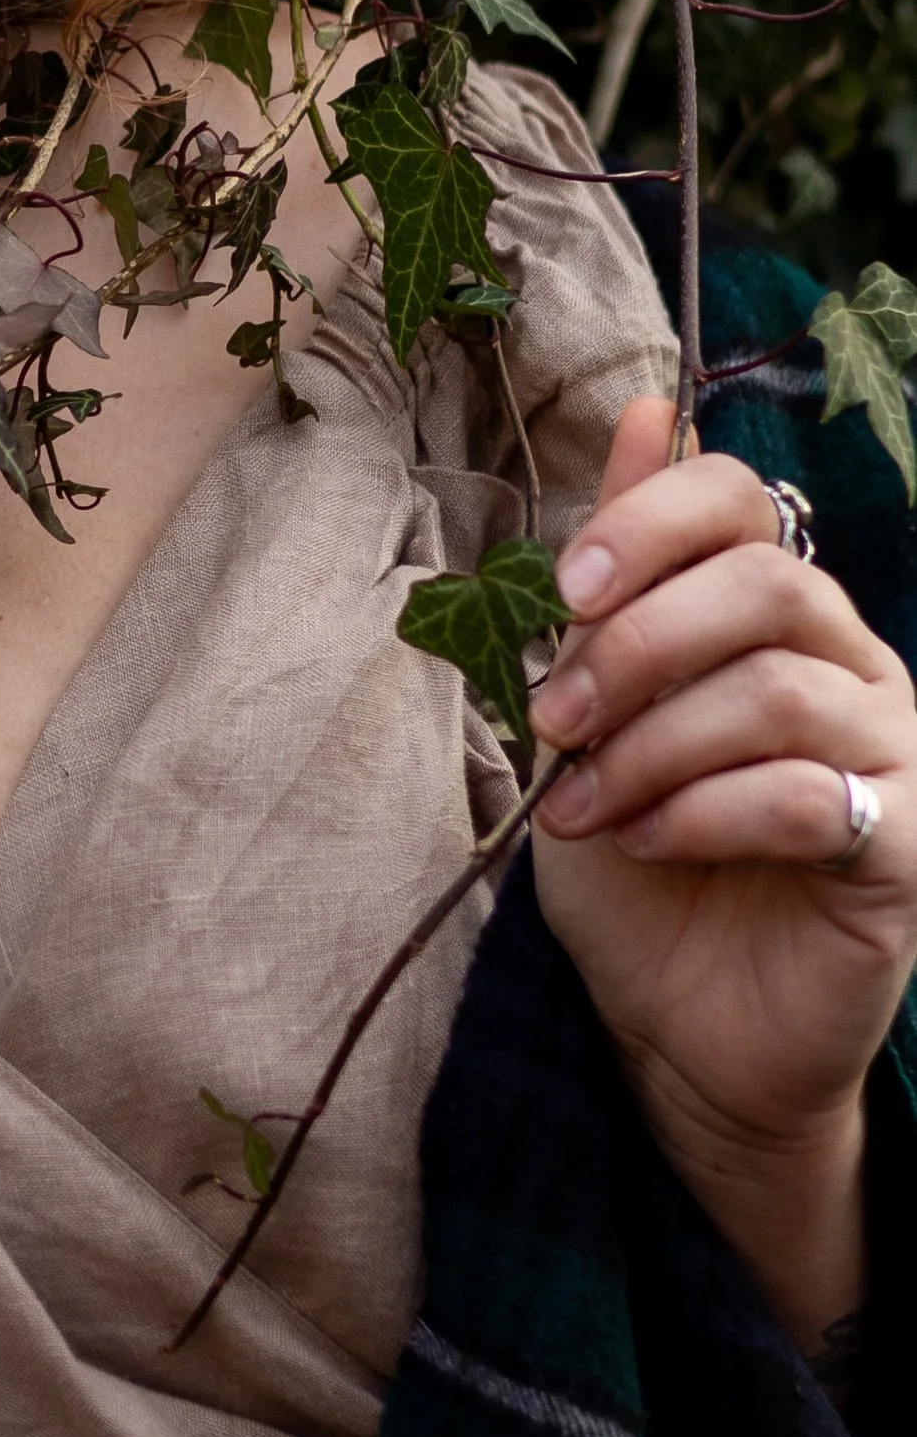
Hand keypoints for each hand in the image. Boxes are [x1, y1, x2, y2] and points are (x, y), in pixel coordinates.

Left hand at [528, 396, 916, 1347]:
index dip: (649, 521)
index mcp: (776, 615)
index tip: (563, 591)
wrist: (680, 1028)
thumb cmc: (639, 864)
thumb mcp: (595, 708)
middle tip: (554, 718)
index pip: (745, 497)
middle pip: (766, 580)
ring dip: (652, 741)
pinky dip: (701, 813)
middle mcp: (850, 665)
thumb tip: (649, 408)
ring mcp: (887, 756)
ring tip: (584, 802)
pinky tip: (646, 843)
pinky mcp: (900, 854)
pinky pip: (810, 797)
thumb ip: (618, 575)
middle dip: (636, 641)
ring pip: (777, 688)